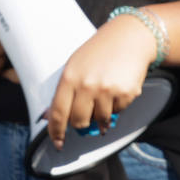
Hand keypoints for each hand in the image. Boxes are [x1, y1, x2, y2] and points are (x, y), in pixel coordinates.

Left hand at [45, 14, 157, 147]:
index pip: (58, 114)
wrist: (131, 36)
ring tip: (106, 96)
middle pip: (78, 122)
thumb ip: (63, 91)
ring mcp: (107, 90)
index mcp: (70, 77)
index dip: (56, 132)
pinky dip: (117, 105)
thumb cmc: (100, 50)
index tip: (58, 143)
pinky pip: (118, 111)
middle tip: (87, 115)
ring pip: (99, 120)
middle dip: (82, 123)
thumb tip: (49, 117)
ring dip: (102, 114)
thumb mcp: (75, 65)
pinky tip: (119, 88)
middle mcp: (87, 85)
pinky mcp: (126, 93)